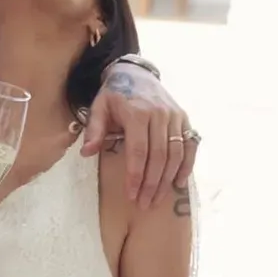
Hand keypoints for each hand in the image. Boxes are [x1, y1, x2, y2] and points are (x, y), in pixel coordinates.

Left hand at [81, 65, 199, 207]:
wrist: (135, 72)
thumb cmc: (114, 94)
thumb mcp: (98, 107)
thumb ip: (94, 130)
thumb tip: (86, 153)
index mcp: (137, 113)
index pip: (138, 151)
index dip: (135, 176)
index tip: (131, 195)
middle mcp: (160, 114)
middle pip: (159, 157)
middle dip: (152, 184)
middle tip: (144, 204)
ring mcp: (175, 116)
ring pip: (176, 154)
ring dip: (167, 180)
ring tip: (157, 199)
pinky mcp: (185, 118)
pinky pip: (190, 145)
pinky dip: (187, 165)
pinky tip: (179, 183)